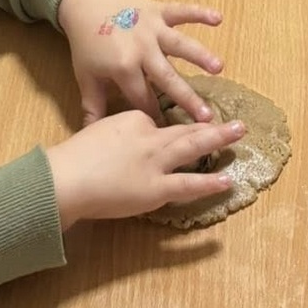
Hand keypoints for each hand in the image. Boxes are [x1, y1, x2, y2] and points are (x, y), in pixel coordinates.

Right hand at [48, 109, 244, 230]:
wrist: (67, 177)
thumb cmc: (76, 156)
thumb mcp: (97, 129)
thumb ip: (116, 130)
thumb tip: (122, 139)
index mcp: (134, 118)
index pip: (155, 122)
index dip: (166, 131)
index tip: (173, 137)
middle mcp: (150, 136)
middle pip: (184, 128)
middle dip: (210, 124)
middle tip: (239, 121)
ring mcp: (156, 162)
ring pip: (192, 146)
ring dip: (218, 139)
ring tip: (240, 134)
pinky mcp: (156, 188)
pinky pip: (187, 184)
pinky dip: (208, 183)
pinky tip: (227, 180)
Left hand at [58, 0, 224, 123]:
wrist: (85, 2)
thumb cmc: (86, 43)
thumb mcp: (86, 77)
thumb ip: (93, 107)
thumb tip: (92, 136)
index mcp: (123, 67)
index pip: (143, 99)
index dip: (155, 116)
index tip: (170, 134)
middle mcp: (142, 48)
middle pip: (167, 78)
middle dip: (187, 98)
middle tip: (207, 117)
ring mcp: (153, 28)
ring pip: (180, 44)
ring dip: (200, 55)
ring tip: (219, 68)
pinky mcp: (158, 10)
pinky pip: (181, 11)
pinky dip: (199, 13)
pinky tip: (218, 19)